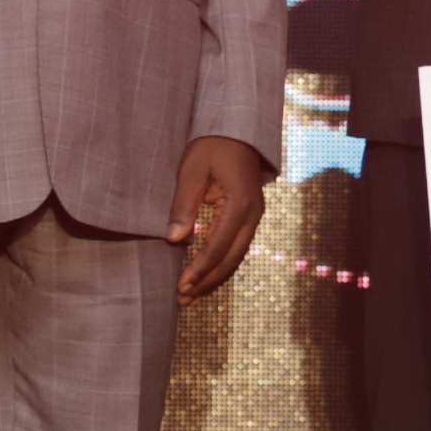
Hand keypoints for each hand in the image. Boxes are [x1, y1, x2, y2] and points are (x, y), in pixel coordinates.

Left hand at [166, 135, 270, 302]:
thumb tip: (174, 239)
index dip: (200, 268)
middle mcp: (254, 214)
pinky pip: (237, 248)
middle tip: (182, 298)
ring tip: (191, 296)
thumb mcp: (191, 171)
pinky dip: (221, 266)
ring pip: (237, 257)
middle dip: (207, 281)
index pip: (219, 245)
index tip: (181, 285)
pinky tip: (205, 278)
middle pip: (232, 258)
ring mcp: (256, 217)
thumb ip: (183, 205)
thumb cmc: (211, 147)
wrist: (238, 132)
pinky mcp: (250, 218)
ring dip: (214, 278)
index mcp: (240, 203)